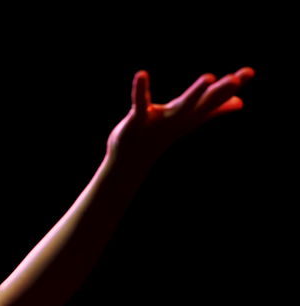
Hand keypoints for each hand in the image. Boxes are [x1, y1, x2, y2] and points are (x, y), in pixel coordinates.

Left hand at [107, 67, 254, 166]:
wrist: (134, 157)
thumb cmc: (163, 133)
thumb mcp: (191, 119)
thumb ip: (215, 109)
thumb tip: (241, 102)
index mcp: (192, 114)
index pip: (216, 98)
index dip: (232, 85)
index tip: (250, 71)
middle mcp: (180, 117)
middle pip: (204, 103)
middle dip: (220, 91)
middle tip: (236, 79)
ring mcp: (160, 119)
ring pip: (182, 105)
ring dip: (195, 93)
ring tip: (210, 77)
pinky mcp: (139, 119)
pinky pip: (140, 103)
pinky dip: (140, 90)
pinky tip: (141, 74)